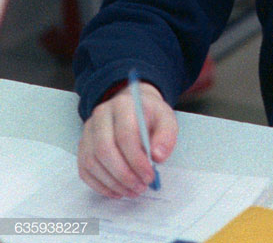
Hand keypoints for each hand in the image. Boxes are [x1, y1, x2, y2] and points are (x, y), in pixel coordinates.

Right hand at [77, 82, 176, 197]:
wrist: (133, 108)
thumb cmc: (149, 117)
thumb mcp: (166, 119)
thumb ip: (166, 136)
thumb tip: (157, 157)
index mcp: (123, 105)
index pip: (125, 134)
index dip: (136, 160)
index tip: (149, 176)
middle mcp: (100, 115)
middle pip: (104, 149)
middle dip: (123, 174)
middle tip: (140, 187)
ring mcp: (88, 131)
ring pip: (92, 162)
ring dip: (113, 183)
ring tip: (132, 191)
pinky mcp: (82, 146)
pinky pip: (85, 170)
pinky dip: (100, 185)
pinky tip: (117, 191)